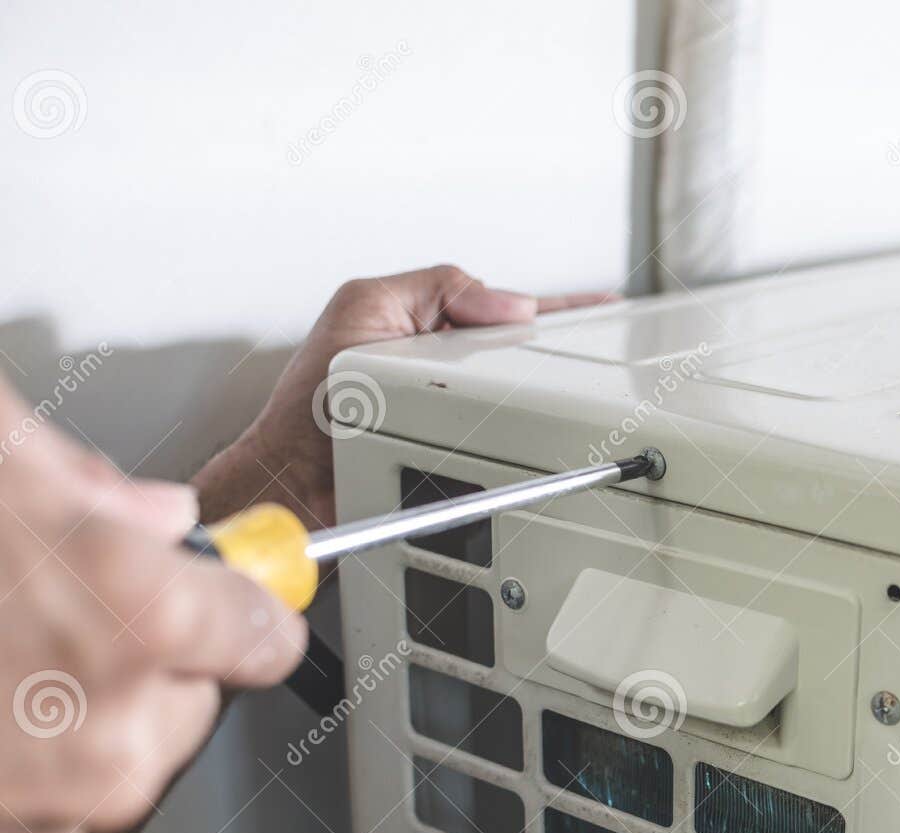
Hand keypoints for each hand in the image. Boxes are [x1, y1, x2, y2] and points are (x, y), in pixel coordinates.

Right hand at [0, 382, 306, 832]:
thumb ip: (87, 489)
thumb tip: (153, 514)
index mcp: (137, 612)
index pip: (263, 633)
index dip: (235, 608)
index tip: (224, 603)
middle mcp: (105, 726)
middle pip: (189, 708)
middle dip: (141, 666)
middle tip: (51, 620)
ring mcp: (39, 808)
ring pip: (118, 776)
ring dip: (76, 733)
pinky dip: (17, 795)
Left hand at [193, 265, 610, 527]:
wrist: (294, 479)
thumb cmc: (310, 402)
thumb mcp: (364, 307)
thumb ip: (436, 287)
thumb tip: (510, 303)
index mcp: (431, 328)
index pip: (507, 309)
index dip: (559, 307)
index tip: (605, 307)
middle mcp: (449, 374)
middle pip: (528, 356)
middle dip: (566, 351)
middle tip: (605, 347)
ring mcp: (461, 419)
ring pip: (529, 403)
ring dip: (555, 399)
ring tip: (584, 391)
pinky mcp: (468, 462)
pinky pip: (517, 448)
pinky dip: (537, 444)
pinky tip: (554, 441)